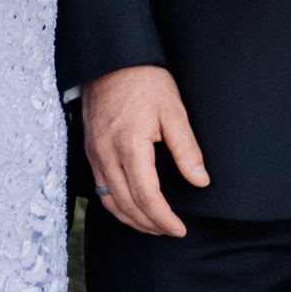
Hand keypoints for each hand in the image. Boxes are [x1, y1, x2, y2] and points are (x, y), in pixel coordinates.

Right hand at [82, 65, 209, 234]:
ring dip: (131, 219)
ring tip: (153, 226)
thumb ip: (187, 150)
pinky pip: (99, 188)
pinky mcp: (90, 151)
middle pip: (125, 205)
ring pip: (108, 201)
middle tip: (170, 231)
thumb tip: (200, 181)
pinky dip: (115, 205)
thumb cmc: (145, 81)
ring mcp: (95, 154)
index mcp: (130, 145)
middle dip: (149, 224)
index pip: (146, 196)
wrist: (111, 59)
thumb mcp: (174, 111)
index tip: (179, 228)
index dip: (163, 218)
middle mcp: (107, 154)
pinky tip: (130, 207)